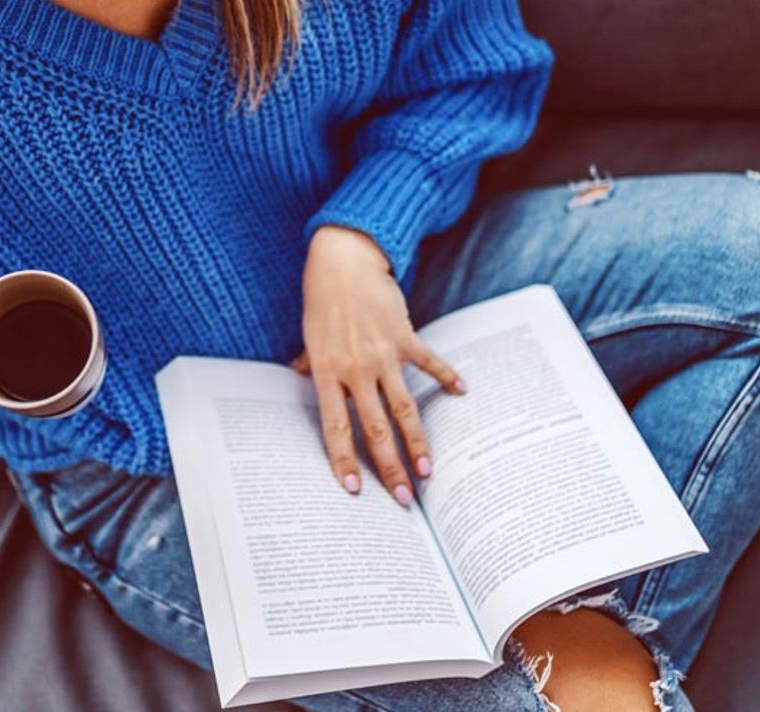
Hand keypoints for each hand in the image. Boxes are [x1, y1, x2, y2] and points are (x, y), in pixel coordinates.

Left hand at [296, 225, 464, 503]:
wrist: (344, 260)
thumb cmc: (322, 298)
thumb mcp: (309, 334)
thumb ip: (308, 361)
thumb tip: (297, 374)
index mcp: (327, 373)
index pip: (335, 429)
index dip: (344, 461)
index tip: (356, 491)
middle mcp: (355, 369)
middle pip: (375, 429)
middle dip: (389, 467)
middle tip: (404, 499)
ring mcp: (382, 354)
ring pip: (403, 408)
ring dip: (416, 442)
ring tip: (427, 471)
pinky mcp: (404, 337)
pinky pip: (428, 363)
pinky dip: (446, 377)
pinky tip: (461, 392)